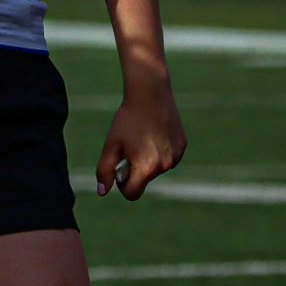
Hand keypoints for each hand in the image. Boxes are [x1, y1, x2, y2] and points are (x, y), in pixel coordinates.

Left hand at [95, 74, 184, 199]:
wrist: (150, 92)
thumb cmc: (127, 118)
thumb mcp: (111, 144)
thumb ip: (105, 170)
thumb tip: (102, 192)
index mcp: (146, 168)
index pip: (132, 193)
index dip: (122, 183)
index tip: (119, 166)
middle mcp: (165, 166)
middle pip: (144, 180)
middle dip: (135, 169)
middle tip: (130, 145)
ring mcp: (176, 156)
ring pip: (157, 169)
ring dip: (148, 160)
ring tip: (143, 136)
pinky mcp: (182, 146)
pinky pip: (168, 157)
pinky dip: (160, 151)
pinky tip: (155, 132)